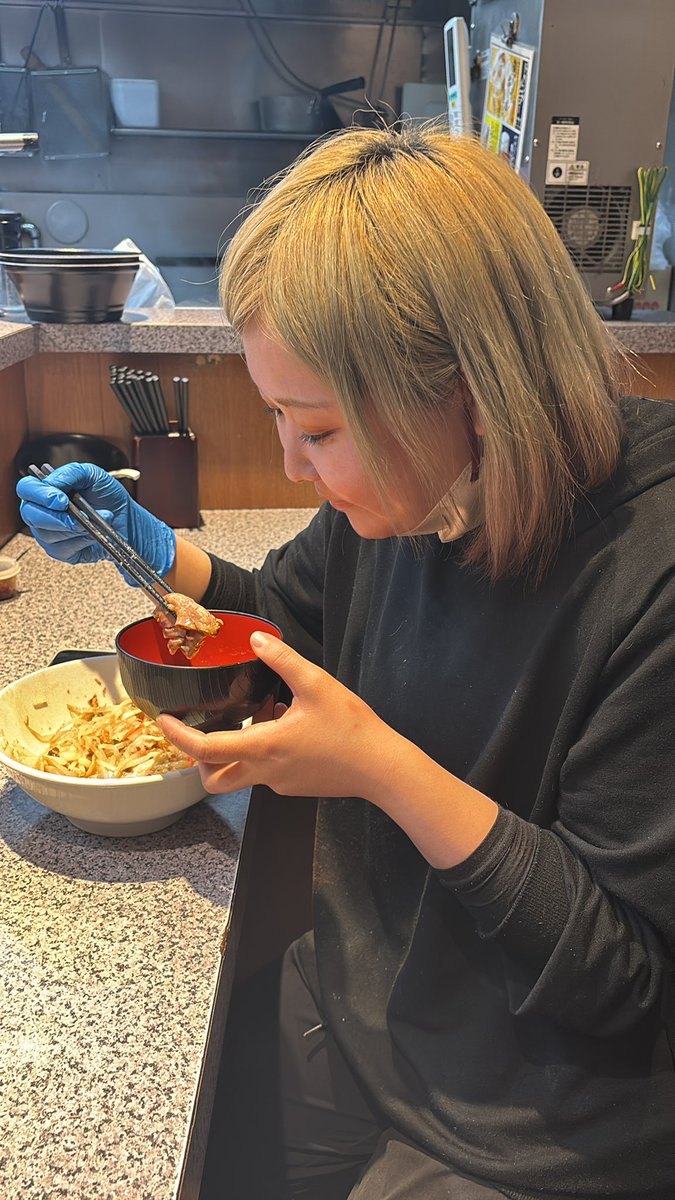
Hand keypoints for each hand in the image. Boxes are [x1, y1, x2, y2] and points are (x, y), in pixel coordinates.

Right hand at [16, 461, 175, 579]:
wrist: (126, 519)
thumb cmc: (107, 497)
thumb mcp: (93, 475)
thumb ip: (71, 473)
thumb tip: (52, 482)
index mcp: (45, 490)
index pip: (26, 488)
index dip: (39, 494)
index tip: (61, 499)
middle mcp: (41, 511)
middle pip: (30, 515)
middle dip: (56, 516)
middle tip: (80, 515)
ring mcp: (48, 533)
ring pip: (47, 534)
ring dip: (76, 528)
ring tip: (95, 520)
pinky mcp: (59, 551)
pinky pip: (62, 548)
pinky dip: (81, 540)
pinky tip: (93, 534)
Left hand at [157, 632, 397, 799]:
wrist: (382, 768)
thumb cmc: (352, 730)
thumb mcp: (317, 684)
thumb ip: (282, 660)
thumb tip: (257, 639)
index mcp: (265, 747)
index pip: (205, 750)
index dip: (178, 737)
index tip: (164, 721)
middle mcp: (266, 771)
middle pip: (213, 779)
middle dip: (199, 757)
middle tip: (202, 728)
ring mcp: (279, 783)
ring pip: (240, 772)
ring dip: (235, 747)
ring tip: (260, 712)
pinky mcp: (293, 785)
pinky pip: (264, 769)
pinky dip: (261, 748)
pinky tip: (285, 722)